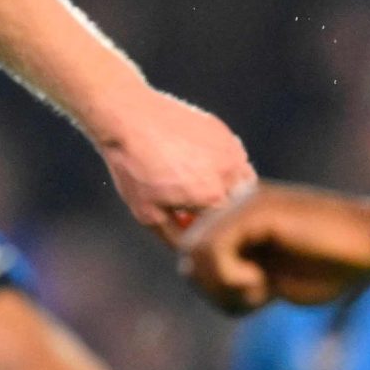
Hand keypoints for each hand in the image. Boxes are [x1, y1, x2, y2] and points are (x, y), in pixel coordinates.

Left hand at [93, 89, 255, 242]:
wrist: (127, 118)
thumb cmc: (133, 168)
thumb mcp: (147, 214)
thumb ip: (177, 238)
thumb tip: (195, 250)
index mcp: (213, 196)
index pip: (228, 227)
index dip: (212, 230)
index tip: (191, 224)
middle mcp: (229, 172)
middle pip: (240, 205)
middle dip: (222, 210)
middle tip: (194, 206)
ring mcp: (230, 148)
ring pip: (243, 179)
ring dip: (227, 188)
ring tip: (194, 184)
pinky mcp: (224, 132)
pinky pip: (233, 157)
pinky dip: (221, 165)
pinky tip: (193, 162)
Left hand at [179, 184, 369, 311]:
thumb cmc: (336, 266)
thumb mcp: (274, 279)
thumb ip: (234, 277)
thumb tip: (190, 274)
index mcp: (239, 224)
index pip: (194, 258)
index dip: (212, 290)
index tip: (245, 303)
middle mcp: (235, 208)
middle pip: (187, 257)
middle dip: (213, 292)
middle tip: (251, 300)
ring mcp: (244, 205)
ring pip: (193, 253)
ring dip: (221, 287)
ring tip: (259, 290)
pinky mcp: (256, 210)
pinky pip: (212, 248)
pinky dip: (229, 277)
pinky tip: (261, 283)